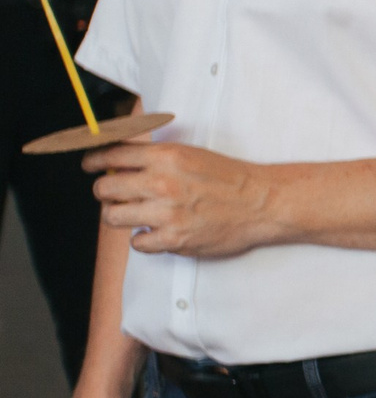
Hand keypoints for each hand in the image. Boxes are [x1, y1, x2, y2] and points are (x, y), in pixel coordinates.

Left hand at [87, 141, 278, 257]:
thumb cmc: (230, 178)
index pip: (111, 155)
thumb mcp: (191, 154)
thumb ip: (155, 157)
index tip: (90, 165)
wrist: (262, 203)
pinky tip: (155, 232)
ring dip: (120, 215)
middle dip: (106, 192)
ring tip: (135, 214)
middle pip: (104, 189)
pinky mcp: (175, 239)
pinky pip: (137, 243)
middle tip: (115, 194)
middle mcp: (162, 183)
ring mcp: (166, 213)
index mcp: (165, 157)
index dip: (93, 160)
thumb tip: (120, 162)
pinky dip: (143, 239)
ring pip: (113, 217)